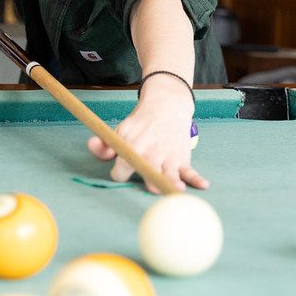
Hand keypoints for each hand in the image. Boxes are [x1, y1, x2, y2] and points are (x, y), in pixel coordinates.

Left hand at [88, 76, 208, 193]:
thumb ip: (105, 144)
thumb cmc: (140, 125)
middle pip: (149, 170)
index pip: (122, 167)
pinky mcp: (182, 159)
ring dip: (174, 180)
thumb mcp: (120, 130)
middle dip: (150, 178)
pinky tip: (203, 185)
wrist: (166, 106)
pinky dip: (197, 178)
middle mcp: (151, 154)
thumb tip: (91, 145)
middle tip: (153, 188)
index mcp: (133, 148)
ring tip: (177, 189)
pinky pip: (191, 171)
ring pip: (171, 172)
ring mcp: (168, 157)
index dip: (119, 173)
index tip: (120, 173)